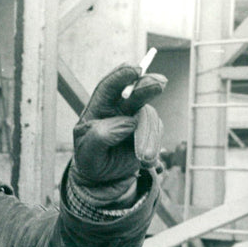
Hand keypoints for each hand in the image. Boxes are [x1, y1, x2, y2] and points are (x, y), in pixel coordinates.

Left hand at [70, 64, 165, 204]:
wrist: (103, 178)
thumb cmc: (91, 159)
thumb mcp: (88, 152)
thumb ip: (102, 136)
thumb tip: (128, 122)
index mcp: (98, 108)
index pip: (108, 87)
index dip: (121, 76)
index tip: (135, 69)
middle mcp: (119, 108)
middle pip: (136, 91)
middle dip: (147, 85)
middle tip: (160, 83)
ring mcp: (136, 117)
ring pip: (149, 116)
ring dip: (149, 136)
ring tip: (144, 157)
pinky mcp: (149, 130)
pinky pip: (157, 132)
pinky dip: (154, 146)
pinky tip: (147, 161)